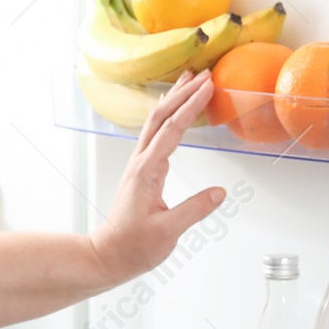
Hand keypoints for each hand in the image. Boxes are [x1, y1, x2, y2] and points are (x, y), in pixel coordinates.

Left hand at [89, 69, 225, 284]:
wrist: (108, 254)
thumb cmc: (134, 246)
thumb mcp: (168, 231)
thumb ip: (195, 210)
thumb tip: (221, 192)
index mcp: (146, 171)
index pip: (172, 130)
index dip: (190, 106)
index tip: (207, 86)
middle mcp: (140, 162)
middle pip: (160, 117)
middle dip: (182, 92)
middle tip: (202, 74)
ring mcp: (139, 165)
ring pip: (155, 123)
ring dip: (172, 100)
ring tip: (188, 81)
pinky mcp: (141, 171)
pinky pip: (155, 135)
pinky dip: (168, 117)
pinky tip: (175, 114)